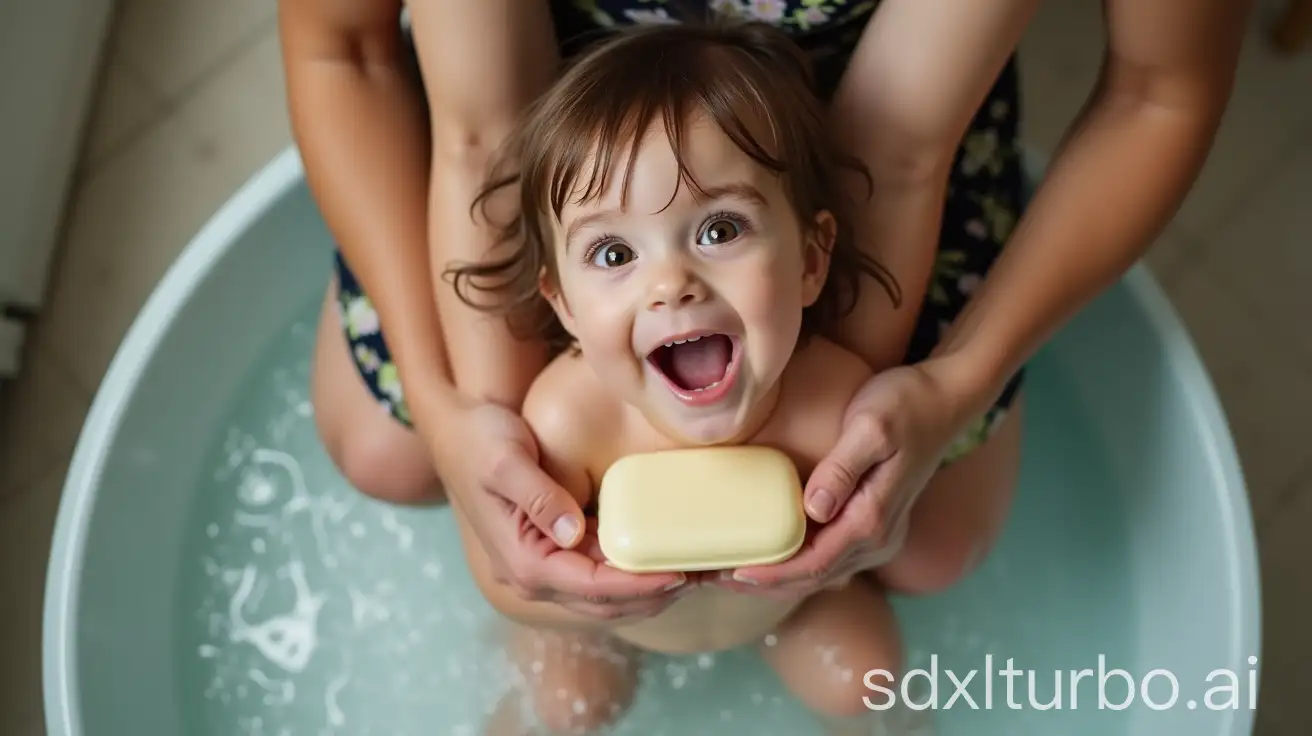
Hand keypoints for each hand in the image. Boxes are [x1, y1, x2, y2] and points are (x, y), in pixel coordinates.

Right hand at [430, 395, 686, 619]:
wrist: (454, 431)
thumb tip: (572, 531)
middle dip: (654, 595)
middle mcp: (530, 577)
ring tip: (694, 571)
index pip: (590, 586)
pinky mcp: (551, 555)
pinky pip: (597, 578)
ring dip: (647, 591)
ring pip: (603, 599)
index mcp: (521, 561)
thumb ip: (537, 495)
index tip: (678, 573)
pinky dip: (631, 574)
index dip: (637, 584)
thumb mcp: (504, 459)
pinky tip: (663, 557)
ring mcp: (540, 570)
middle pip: (603, 604)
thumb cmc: (478, 439)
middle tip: (703, 576)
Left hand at [724, 359, 987, 598]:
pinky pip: (828, 557)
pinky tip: (767, 553)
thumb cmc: (906, 404)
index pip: (814, 563)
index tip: (731, 572)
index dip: (771, 573)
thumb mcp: (871, 427)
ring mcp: (878, 535)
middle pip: (813, 578)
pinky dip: (795, 562)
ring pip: (820, 573)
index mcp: (873, 520)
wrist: (946, 400)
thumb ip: (842, 467)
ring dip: (775, 577)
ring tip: (727, 570)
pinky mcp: (872, 523)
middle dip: (763, 582)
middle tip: (712, 577)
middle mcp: (878, 538)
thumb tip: (814, 507)